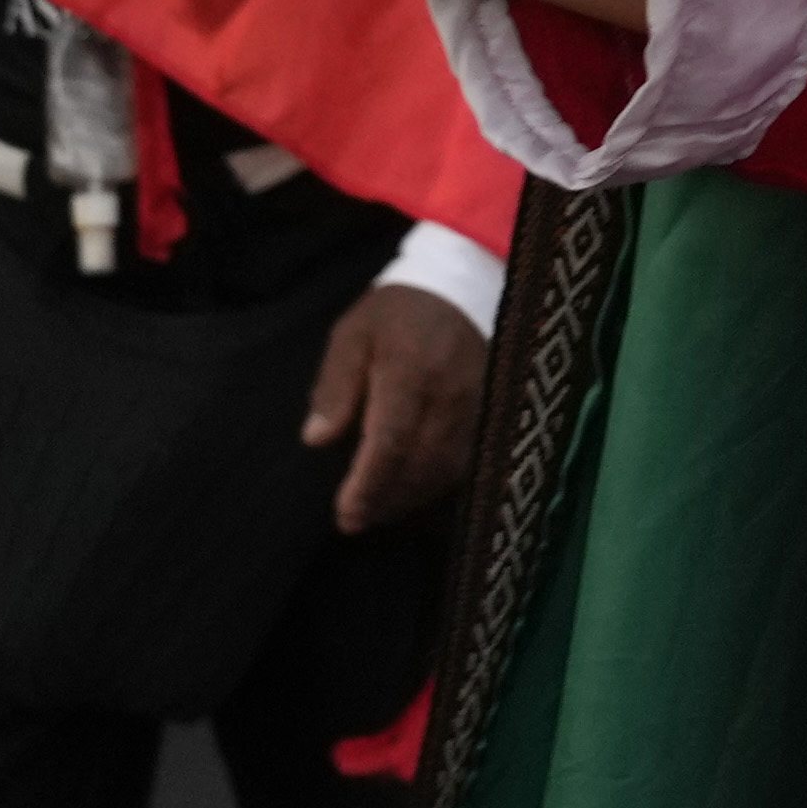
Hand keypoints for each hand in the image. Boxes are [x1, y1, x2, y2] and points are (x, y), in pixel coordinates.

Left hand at [304, 275, 489, 531]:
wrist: (461, 286)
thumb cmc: (396, 313)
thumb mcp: (352, 333)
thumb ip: (334, 384)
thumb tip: (316, 438)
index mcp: (410, 371)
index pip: (390, 441)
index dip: (368, 485)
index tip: (345, 514)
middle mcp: (450, 395)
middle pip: (419, 465)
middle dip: (385, 499)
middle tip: (353, 520)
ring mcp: (477, 407)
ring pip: (445, 470)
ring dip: (410, 498)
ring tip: (376, 511)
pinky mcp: (490, 413)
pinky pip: (466, 462)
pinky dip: (436, 484)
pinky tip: (411, 491)